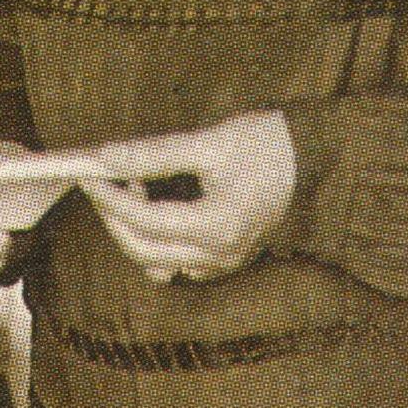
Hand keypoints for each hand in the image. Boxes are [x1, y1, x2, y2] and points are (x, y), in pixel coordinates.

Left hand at [83, 111, 296, 282]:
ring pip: (158, 263)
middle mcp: (221, 254)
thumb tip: (106, 157)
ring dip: (135, 233)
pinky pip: (179, 264)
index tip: (89, 175)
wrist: (319, 159)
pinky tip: (161, 206)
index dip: (109, 198)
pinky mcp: (229, 260)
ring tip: (138, 190)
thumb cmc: (270, 145)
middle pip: (143, 251)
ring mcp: (226, 262)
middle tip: (105, 183)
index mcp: (218, 226)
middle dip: (115, 218)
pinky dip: (159, 242)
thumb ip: (153, 154)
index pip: (144, 221)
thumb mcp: (209, 142)